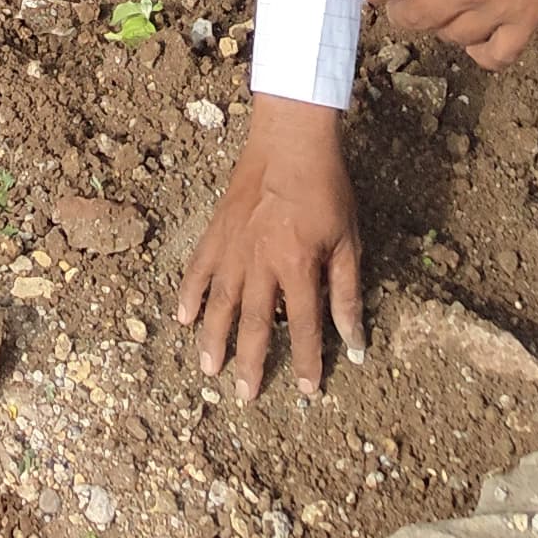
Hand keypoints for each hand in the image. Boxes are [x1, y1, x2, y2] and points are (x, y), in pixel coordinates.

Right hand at [173, 97, 363, 398]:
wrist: (290, 141)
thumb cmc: (326, 189)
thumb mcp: (348, 241)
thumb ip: (347, 293)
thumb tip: (355, 340)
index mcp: (298, 266)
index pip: (303, 327)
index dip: (306, 361)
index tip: (305, 390)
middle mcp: (261, 263)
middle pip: (255, 324)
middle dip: (251, 363)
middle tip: (245, 396)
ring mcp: (233, 247)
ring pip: (220, 303)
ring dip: (212, 339)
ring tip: (208, 369)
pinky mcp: (217, 231)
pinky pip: (198, 269)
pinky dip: (189, 294)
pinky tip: (182, 318)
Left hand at [361, 0, 537, 69]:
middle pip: (416, 16)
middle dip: (397, 13)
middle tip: (394, 6)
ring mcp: (497, 11)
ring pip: (452, 36)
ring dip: (435, 27)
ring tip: (432, 14)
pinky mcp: (526, 20)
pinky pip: (497, 55)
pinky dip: (480, 53)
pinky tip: (472, 39)